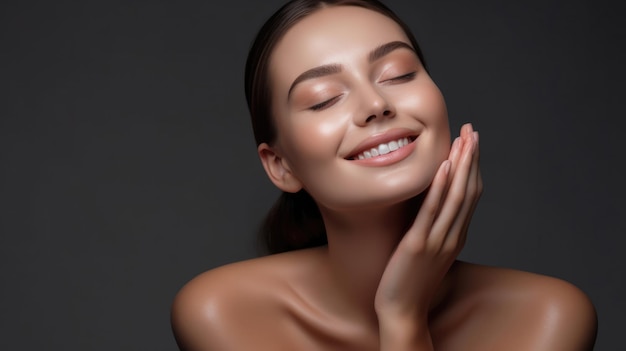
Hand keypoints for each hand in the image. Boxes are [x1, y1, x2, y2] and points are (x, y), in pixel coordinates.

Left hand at [374, 123, 482, 347]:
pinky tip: (444, 166)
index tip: (472, 142)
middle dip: (471, 158)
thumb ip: (434, 229)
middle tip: (472, 129)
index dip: (473, 167)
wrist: (402, 312)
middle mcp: (452, 236)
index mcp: (455, 236)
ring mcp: (437, 240)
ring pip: (456, 197)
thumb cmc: (411, 281)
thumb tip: (430, 206)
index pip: (470, 195)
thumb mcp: (428, 250)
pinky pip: (432, 212)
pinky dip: (440, 187)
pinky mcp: (418, 245)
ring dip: (462, 165)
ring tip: (464, 138)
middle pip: (469, 190)